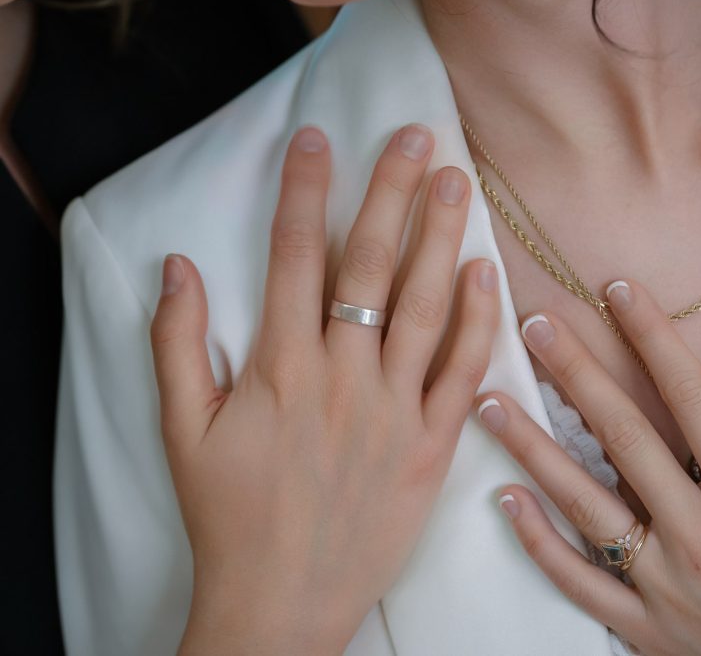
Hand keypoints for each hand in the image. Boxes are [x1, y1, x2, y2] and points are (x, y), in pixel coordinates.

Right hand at [149, 125, 499, 652]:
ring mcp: (394, 412)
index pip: (294, 257)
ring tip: (456, 180)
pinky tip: (485, 274)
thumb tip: (178, 266)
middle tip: (414, 134)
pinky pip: (460, 374)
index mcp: (280, 368)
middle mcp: (343, 378)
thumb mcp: (183, 432)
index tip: (321, 138)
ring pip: (422, 307)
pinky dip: (475, 322)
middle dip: (390, 192)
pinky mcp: (431, 447)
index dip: (306, 190)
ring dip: (439, 238)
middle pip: (369, 265)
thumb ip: (178, 345)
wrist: (282, 602)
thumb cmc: (229, 517)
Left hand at [477, 280, 700, 655]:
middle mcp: (698, 536)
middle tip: (534, 325)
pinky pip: (577, 581)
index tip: (619, 291)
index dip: (653, 337)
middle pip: (624, 436)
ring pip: (584, 504)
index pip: (691, 397)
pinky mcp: (641, 625)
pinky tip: (504, 497)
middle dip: (576, 373)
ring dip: (532, 447)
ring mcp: (663, 584)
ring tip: (490, 401)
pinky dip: (538, 540)